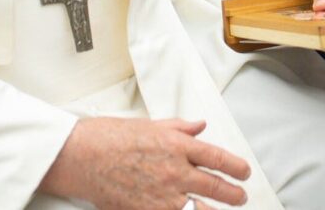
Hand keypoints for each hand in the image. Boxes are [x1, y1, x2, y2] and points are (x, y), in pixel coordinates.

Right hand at [40, 117, 249, 209]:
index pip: (218, 158)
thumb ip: (179, 127)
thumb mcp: (150, 124)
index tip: (244, 172)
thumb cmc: (108, 137)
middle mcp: (175, 171)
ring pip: (201, 209)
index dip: (236, 167)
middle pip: (216, 186)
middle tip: (240, 195)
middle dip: (233, 193)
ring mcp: (163, 196)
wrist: (80, 157)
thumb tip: (199, 126)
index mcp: (177, 145)